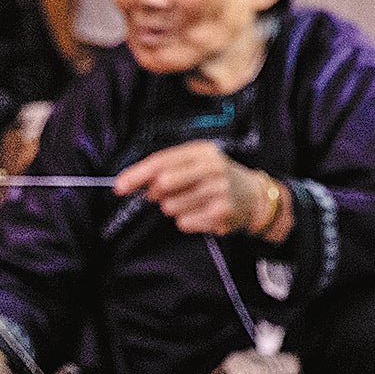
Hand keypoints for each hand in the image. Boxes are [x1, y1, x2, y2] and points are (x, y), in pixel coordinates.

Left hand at [115, 141, 269, 236]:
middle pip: (164, 183)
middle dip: (156, 194)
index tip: (119, 186)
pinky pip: (184, 222)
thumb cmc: (218, 178)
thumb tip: (132, 183)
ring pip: (171, 206)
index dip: (136, 174)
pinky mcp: (221, 213)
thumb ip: (168, 168)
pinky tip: (204, 213)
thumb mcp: (198, 163)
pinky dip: (188, 220)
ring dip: (175, 208)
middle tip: (160, 196)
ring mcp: (218, 191)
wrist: (255, 197)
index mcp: (203, 151)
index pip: (161, 161)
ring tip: (194, 202)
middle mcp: (213, 168)